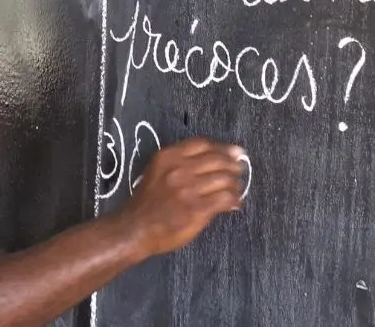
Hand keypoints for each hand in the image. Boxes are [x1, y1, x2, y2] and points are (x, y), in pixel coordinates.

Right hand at [115, 137, 245, 256]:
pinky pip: (224, 199)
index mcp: (168, 157)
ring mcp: (189, 189)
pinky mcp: (197, 209)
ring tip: (236, 189)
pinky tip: (235, 203)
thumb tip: (215, 158)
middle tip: (240, 170)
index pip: (203, 144)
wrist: (135, 229)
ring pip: (224, 179)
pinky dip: (234, 200)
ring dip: (235, 184)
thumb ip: (181, 162)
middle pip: (217, 160)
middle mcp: (179, 169)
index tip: (234, 152)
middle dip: (233, 165)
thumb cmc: (147, 202)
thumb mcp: (158, 171)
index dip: (222, 148)